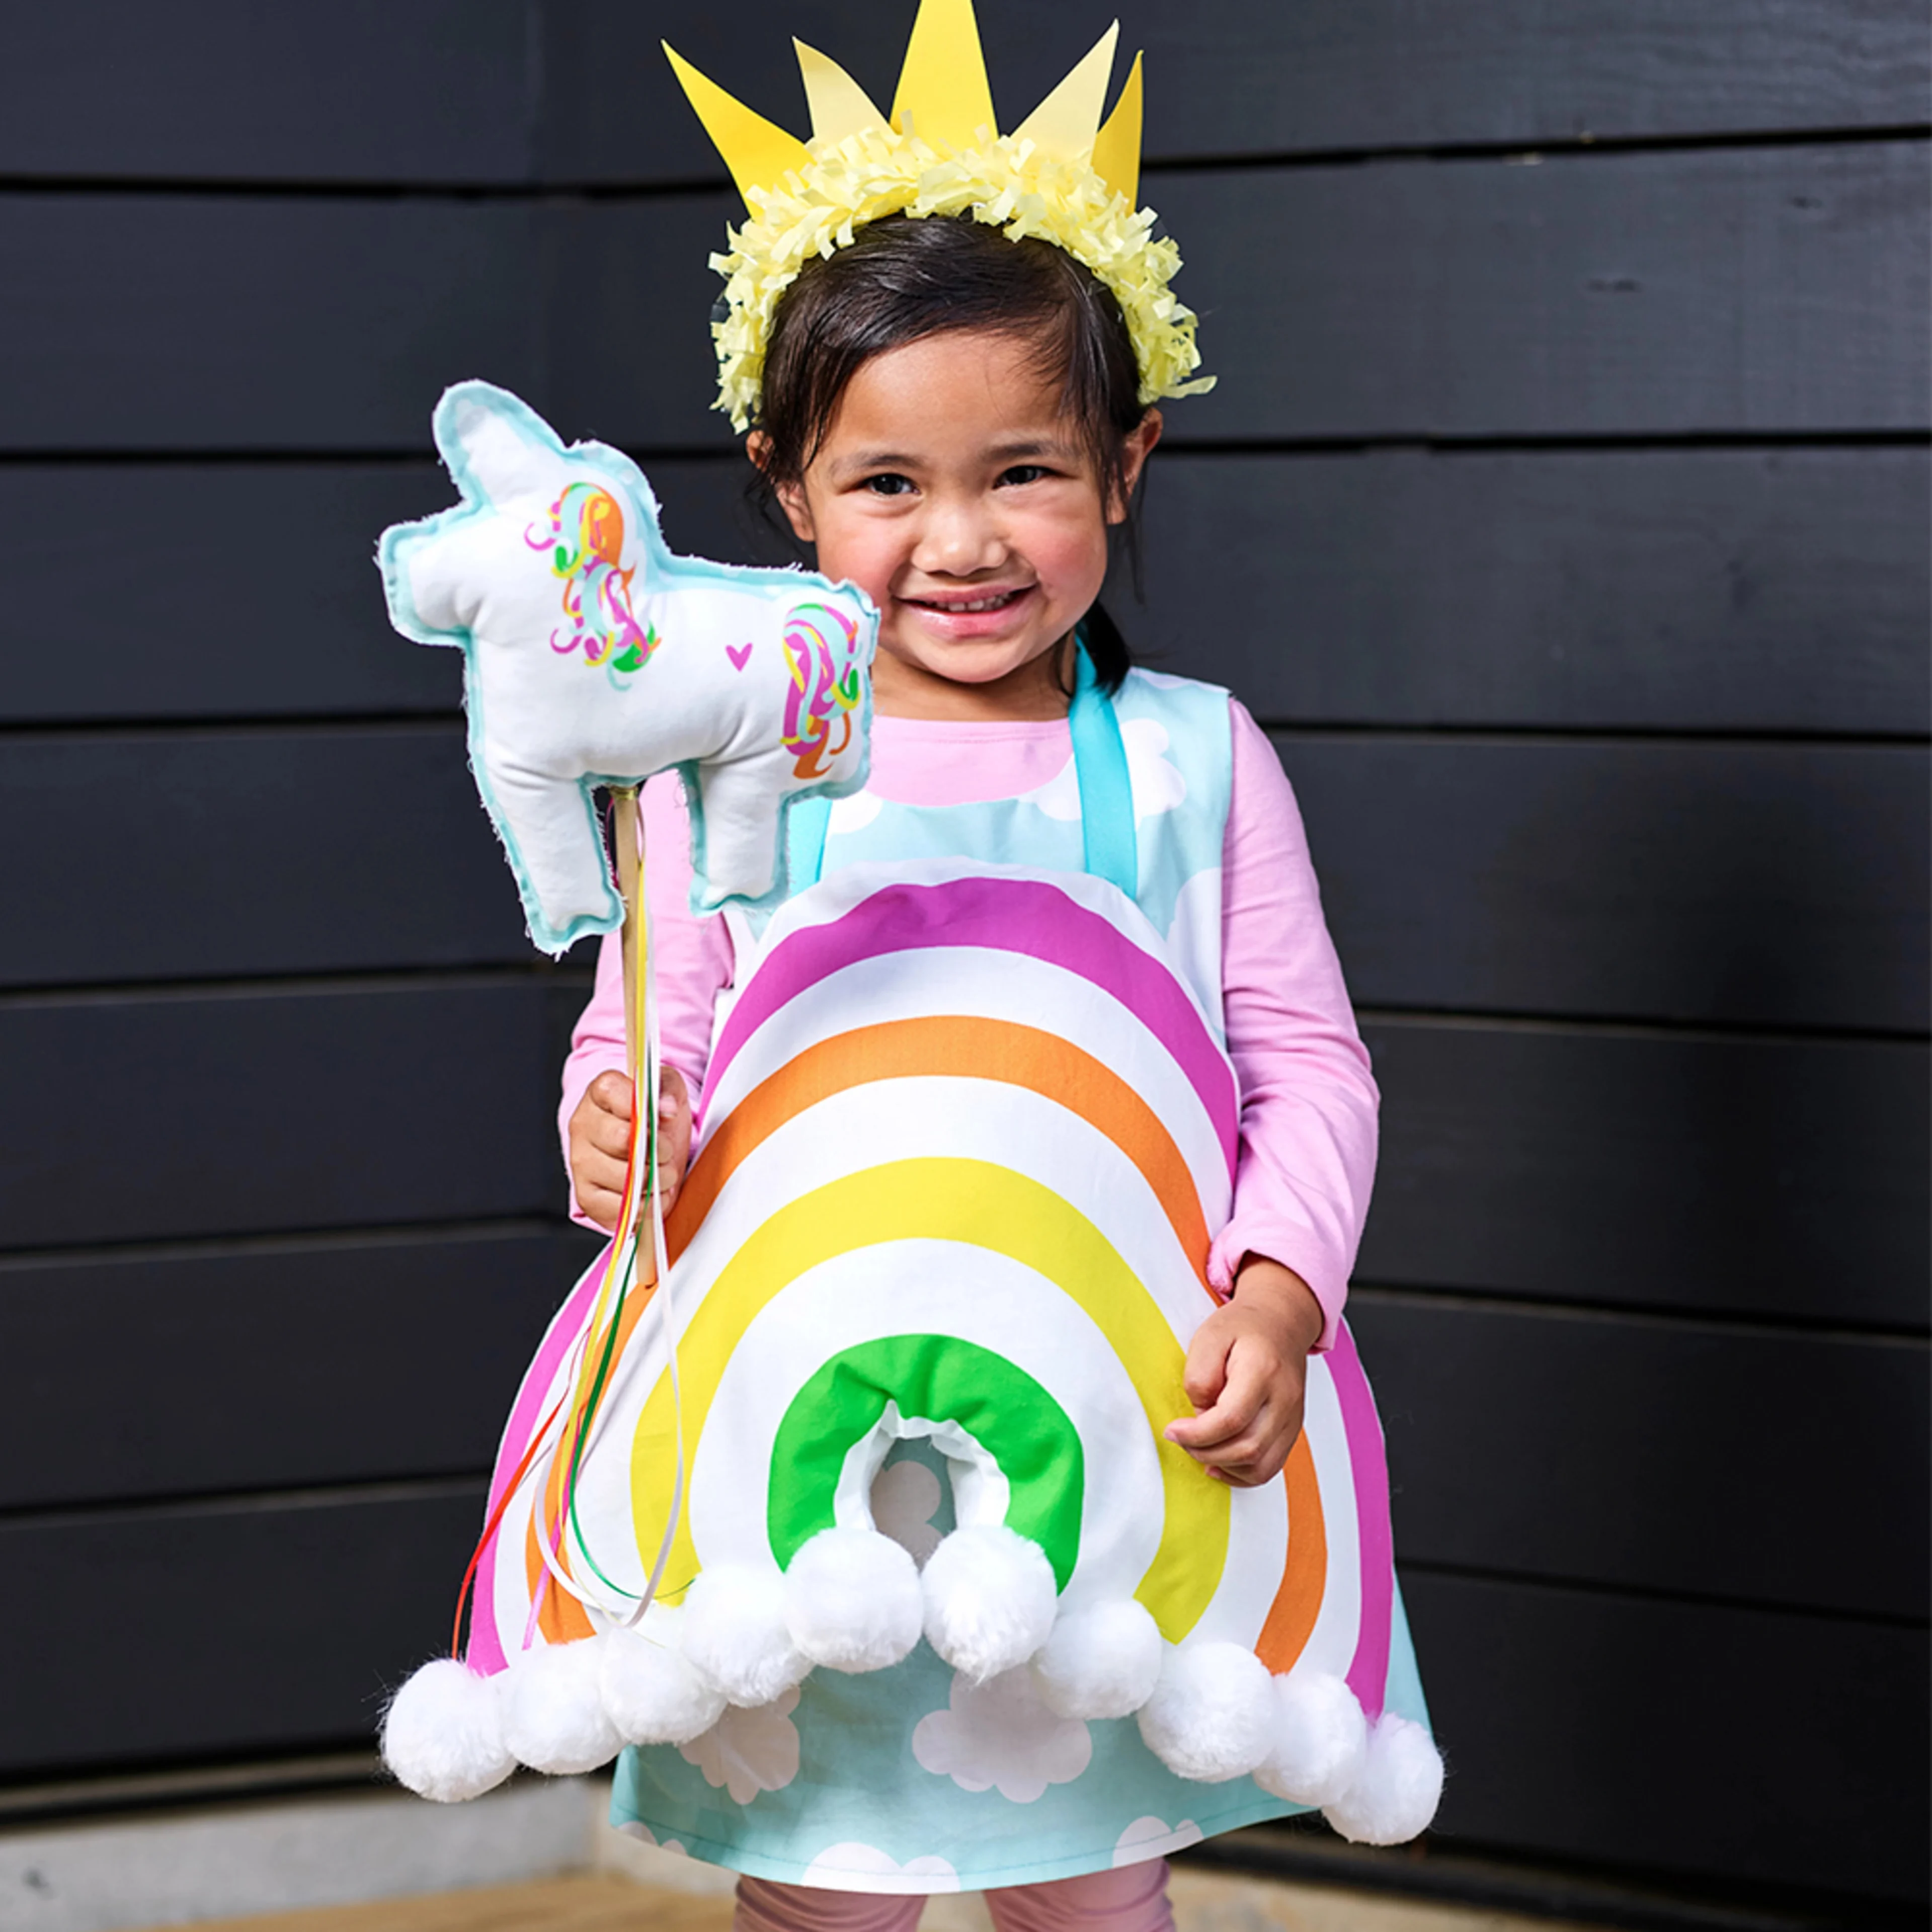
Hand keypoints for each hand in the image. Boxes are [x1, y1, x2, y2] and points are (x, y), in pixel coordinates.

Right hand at [566, 1066, 691, 1231]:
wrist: (646, 1151)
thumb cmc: (654, 1119)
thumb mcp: (667, 1091)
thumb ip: (667, 1089)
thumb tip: (666, 1109)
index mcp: (599, 1093)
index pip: (613, 1091)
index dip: (644, 1108)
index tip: (664, 1118)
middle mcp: (582, 1126)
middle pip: (621, 1139)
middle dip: (656, 1150)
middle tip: (668, 1153)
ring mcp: (581, 1163)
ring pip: (622, 1177)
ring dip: (654, 1180)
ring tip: (664, 1175)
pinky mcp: (587, 1196)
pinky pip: (618, 1207)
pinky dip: (644, 1206)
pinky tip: (652, 1195)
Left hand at [1165, 1257, 1324, 1486]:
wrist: (1282, 1323)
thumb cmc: (1243, 1327)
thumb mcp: (1209, 1336)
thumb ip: (1199, 1376)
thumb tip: (1200, 1415)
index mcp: (1263, 1370)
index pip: (1231, 1418)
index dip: (1197, 1434)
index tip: (1173, 1430)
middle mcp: (1284, 1398)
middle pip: (1248, 1448)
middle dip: (1206, 1452)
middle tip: (1182, 1439)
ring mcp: (1293, 1417)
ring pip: (1261, 1465)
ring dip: (1224, 1466)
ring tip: (1199, 1449)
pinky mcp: (1292, 1429)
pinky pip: (1271, 1467)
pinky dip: (1243, 1474)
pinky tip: (1220, 1463)